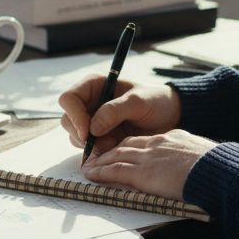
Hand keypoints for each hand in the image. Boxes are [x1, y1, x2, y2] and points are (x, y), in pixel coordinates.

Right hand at [58, 76, 181, 157]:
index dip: (74, 116)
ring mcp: (92, 121)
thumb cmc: (156, 102)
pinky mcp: (99, 137)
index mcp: (94, 86)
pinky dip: (98, 152)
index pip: (69, 99)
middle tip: (106, 143)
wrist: (169, 118)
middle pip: (68, 120)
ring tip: (115, 143)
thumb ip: (115, 110)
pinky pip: (87, 148)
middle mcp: (89, 102)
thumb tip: (92, 128)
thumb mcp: (139, 101)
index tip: (88, 132)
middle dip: (83, 135)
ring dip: (91, 145)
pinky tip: (115, 148)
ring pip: (75, 136)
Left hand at [81, 130, 216, 200]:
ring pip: (117, 156)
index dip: (129, 146)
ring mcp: (149, 158)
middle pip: (126, 145)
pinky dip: (101, 172)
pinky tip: (92, 174)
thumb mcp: (202, 155)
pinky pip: (116, 171)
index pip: (144, 140)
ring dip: (100, 161)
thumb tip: (189, 165)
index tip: (120, 150)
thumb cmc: (216, 167)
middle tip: (97, 156)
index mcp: (172, 138)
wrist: (217, 170)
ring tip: (88, 166)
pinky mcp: (144, 173)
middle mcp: (157, 144)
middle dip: (110, 151)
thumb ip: (189, 157)